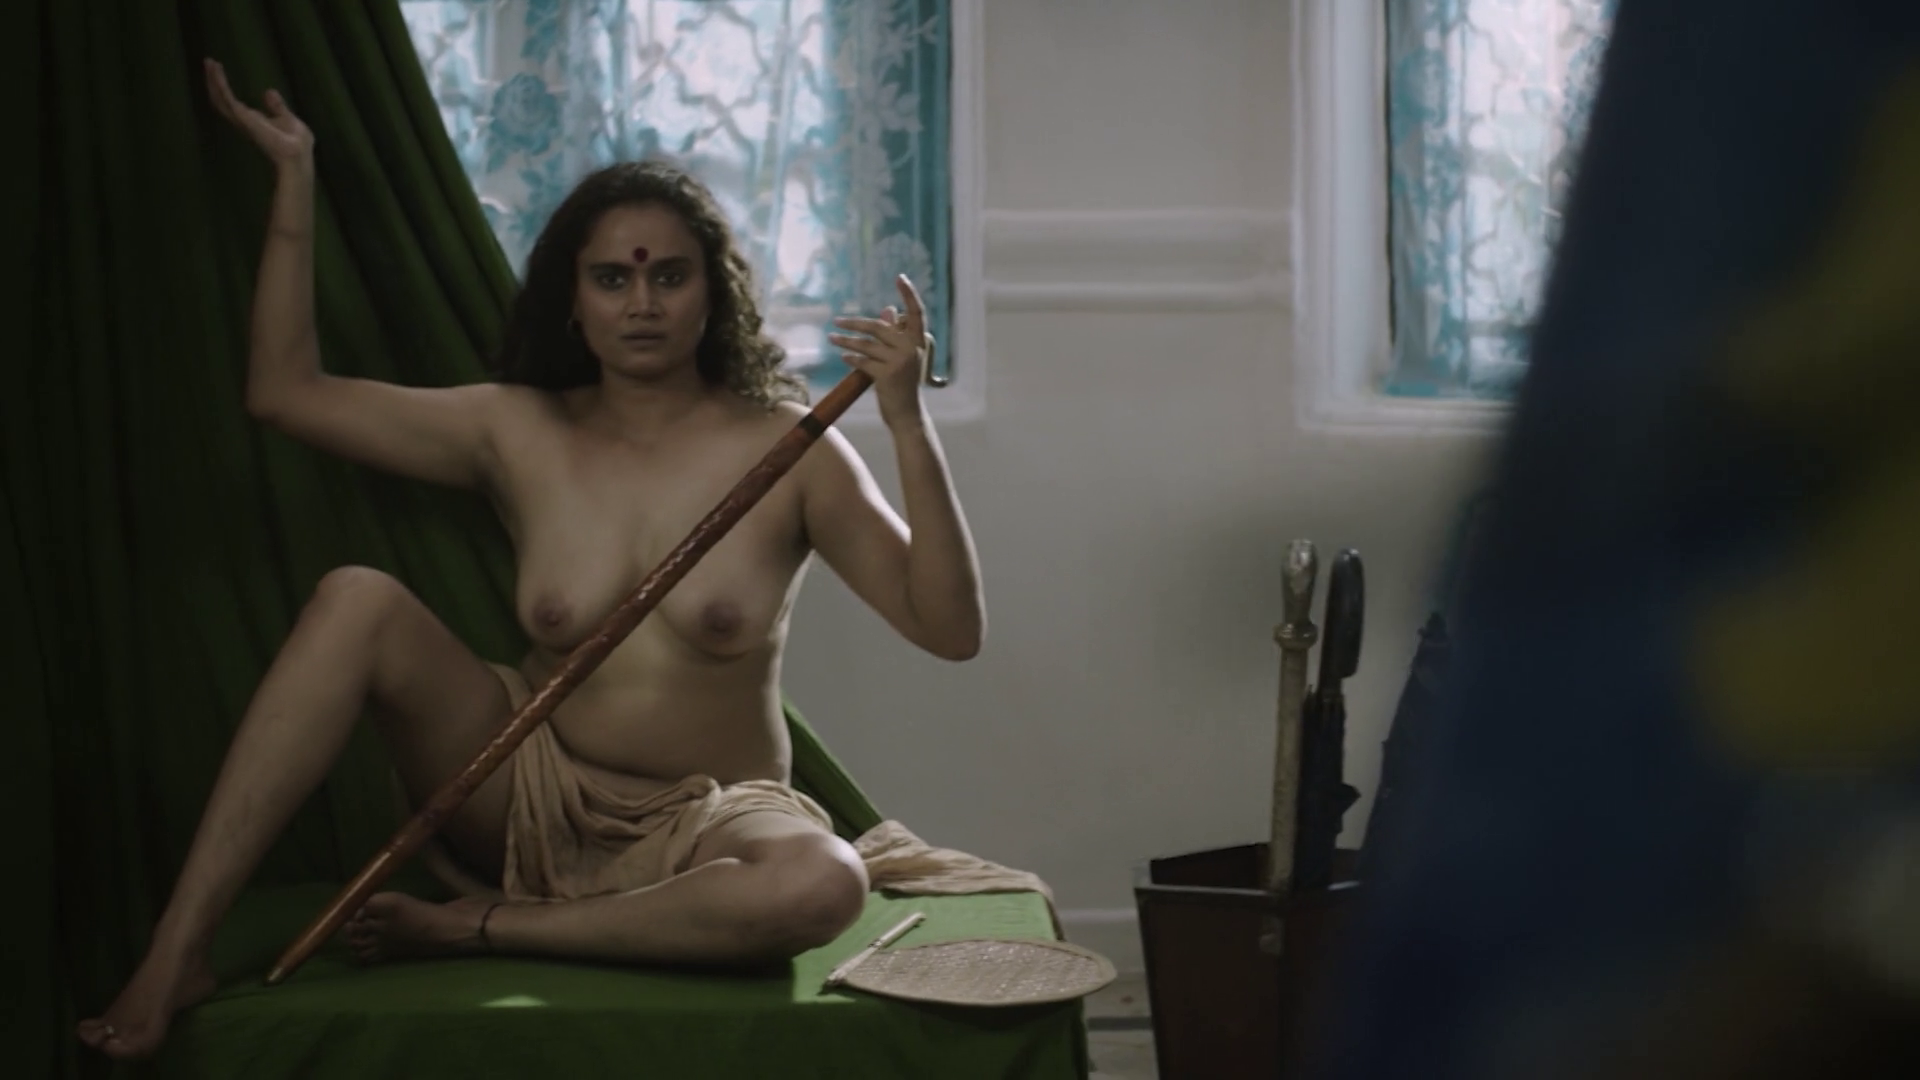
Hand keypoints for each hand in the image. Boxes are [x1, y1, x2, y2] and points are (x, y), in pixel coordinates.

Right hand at [204, 58, 314, 167]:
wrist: (297, 154)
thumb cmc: (297, 142)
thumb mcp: (288, 119)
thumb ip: (277, 107)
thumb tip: (268, 91)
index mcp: (254, 121)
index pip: (233, 102)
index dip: (224, 87)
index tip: (219, 70)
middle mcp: (244, 120)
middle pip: (223, 99)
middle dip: (214, 81)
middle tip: (208, 62)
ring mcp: (242, 120)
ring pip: (221, 98)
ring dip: (214, 80)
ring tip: (209, 63)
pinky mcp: (242, 118)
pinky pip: (227, 99)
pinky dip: (221, 84)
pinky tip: (216, 72)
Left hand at [829, 274, 935, 425]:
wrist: (908, 415)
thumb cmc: (903, 385)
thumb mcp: (903, 358)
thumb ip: (895, 335)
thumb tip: (887, 310)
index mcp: (919, 342)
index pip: (916, 312)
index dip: (909, 294)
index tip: (900, 277)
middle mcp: (912, 349)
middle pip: (879, 326)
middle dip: (854, 323)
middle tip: (836, 321)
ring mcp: (900, 362)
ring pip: (866, 344)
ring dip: (845, 341)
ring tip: (831, 338)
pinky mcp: (887, 376)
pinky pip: (863, 361)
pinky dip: (851, 358)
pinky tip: (843, 356)